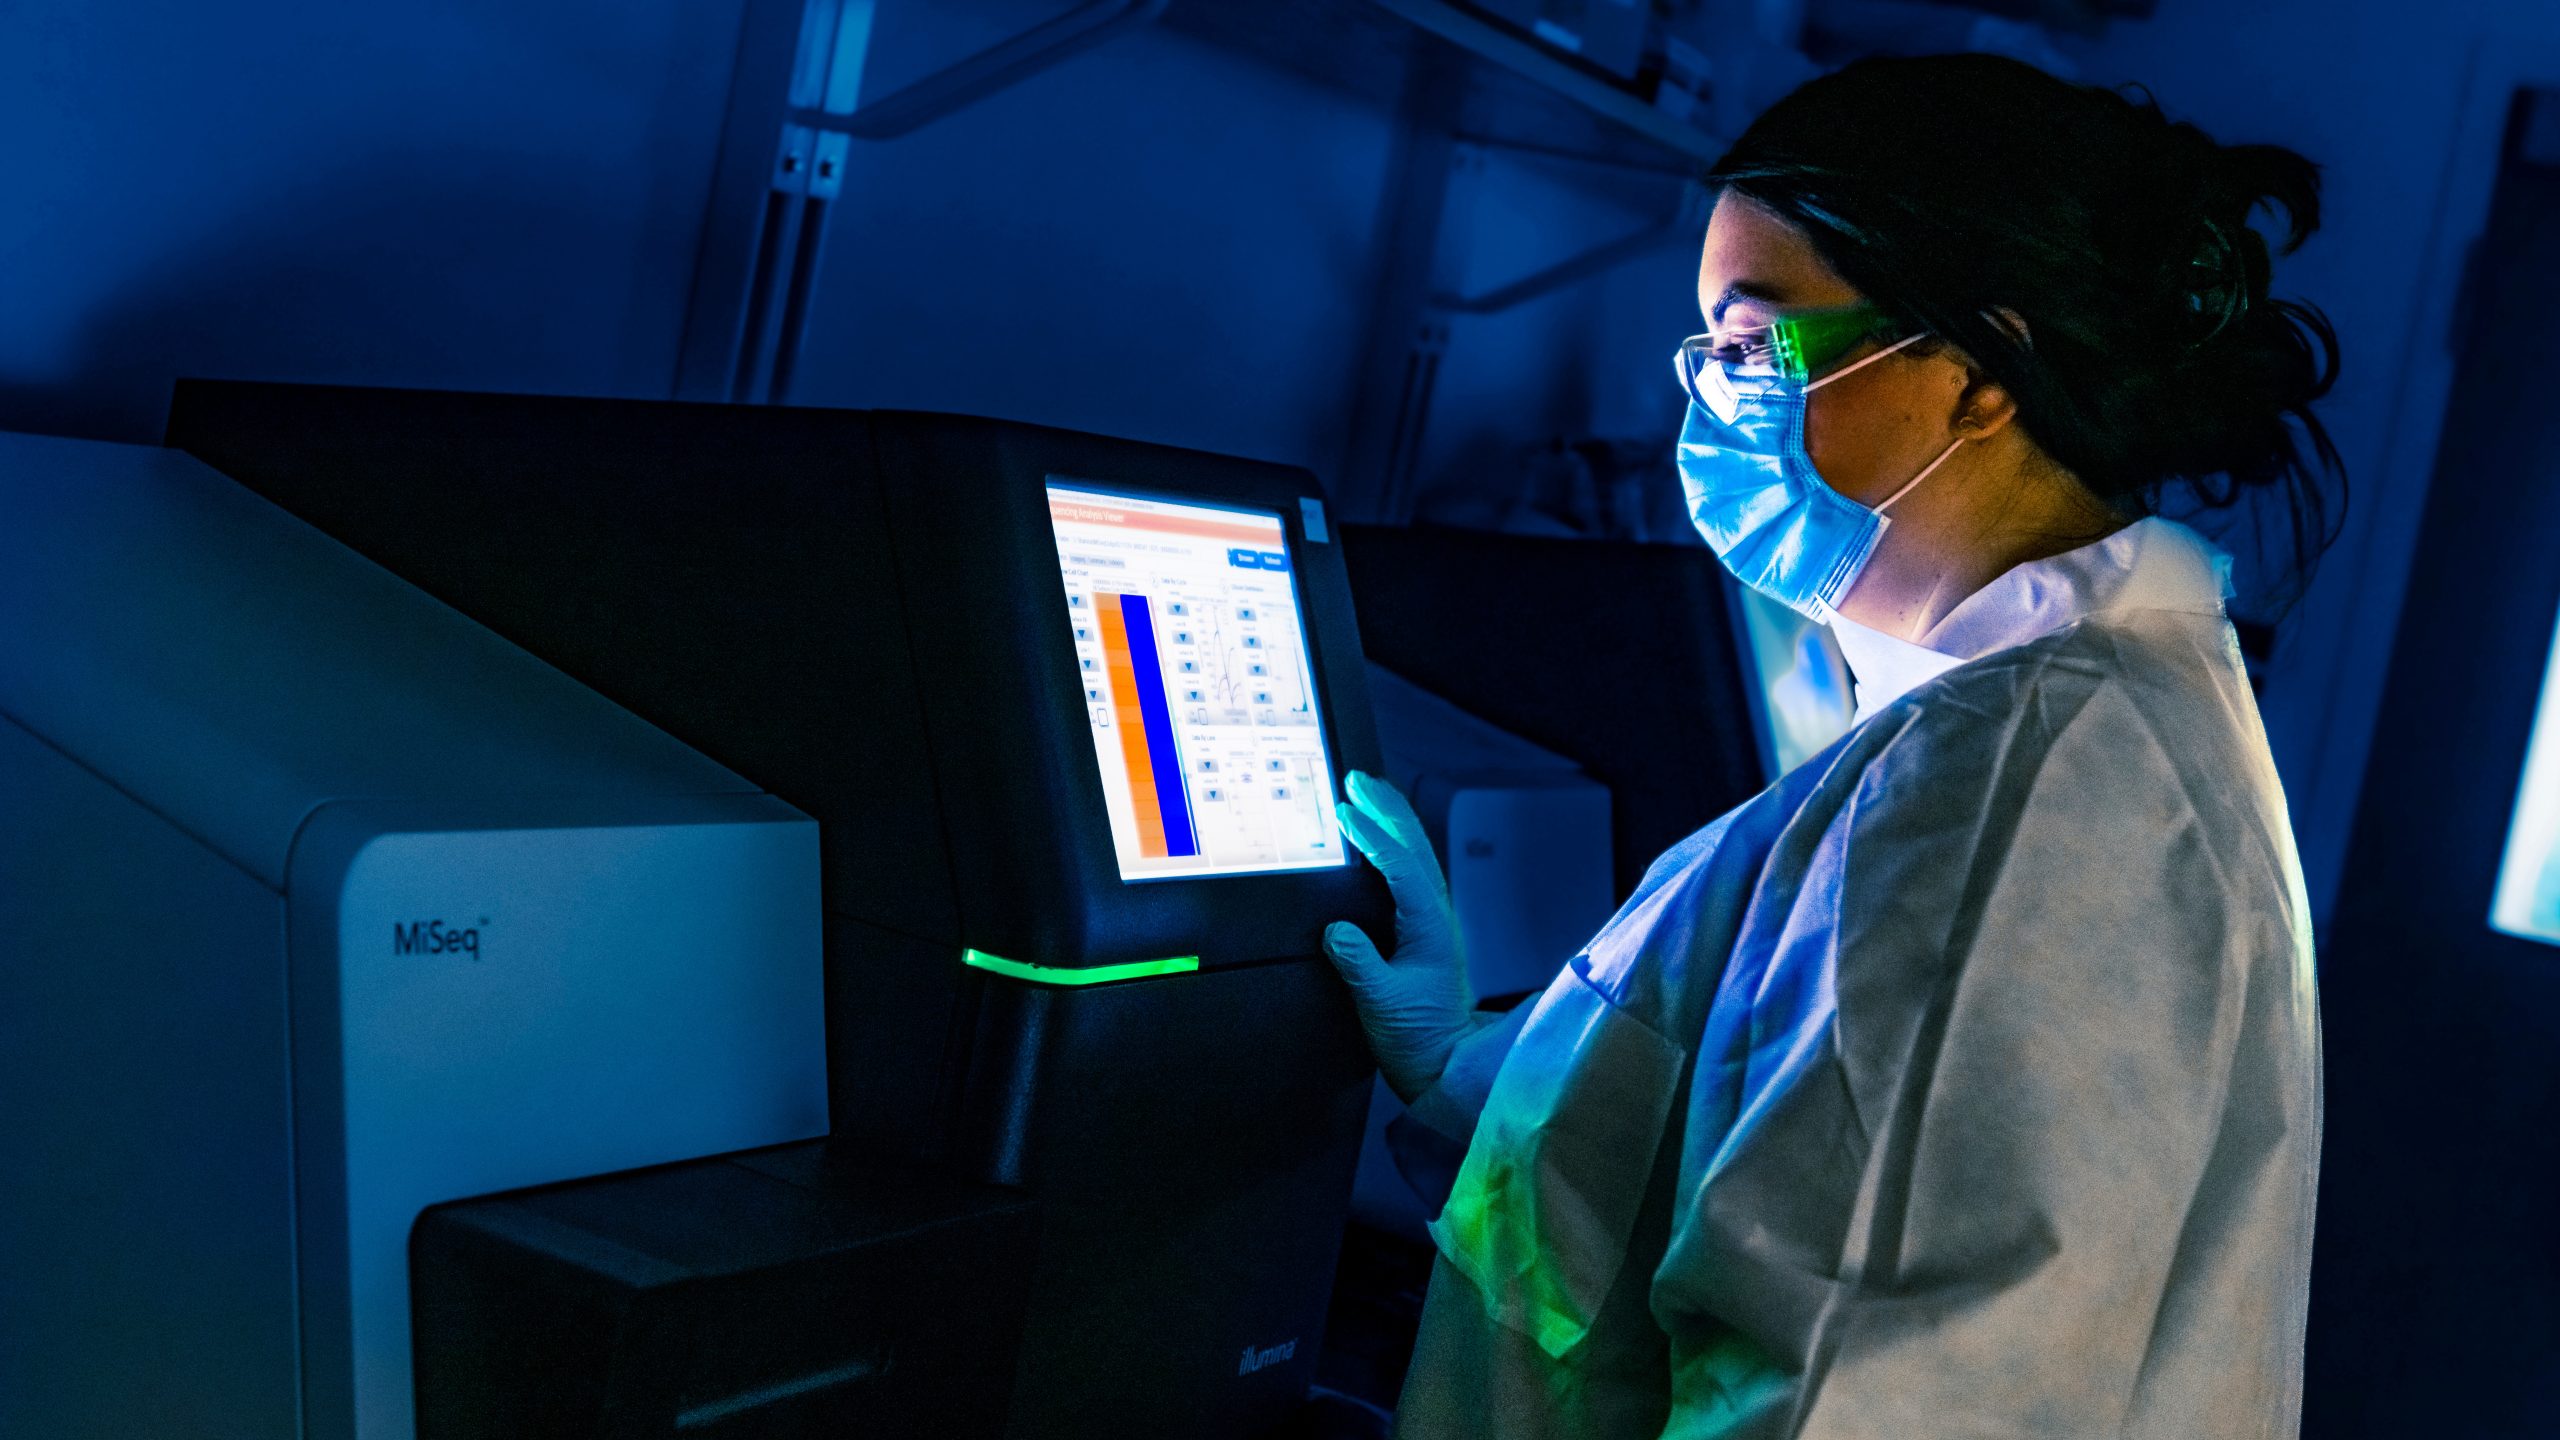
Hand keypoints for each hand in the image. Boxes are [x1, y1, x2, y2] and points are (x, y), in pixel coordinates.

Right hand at [1324, 769, 1474, 1103]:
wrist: (1446, 1063)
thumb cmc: (1419, 1039)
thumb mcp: (1381, 1005)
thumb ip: (1359, 966)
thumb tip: (1337, 932)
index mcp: (1429, 927)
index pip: (1401, 866)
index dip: (1373, 836)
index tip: (1346, 812)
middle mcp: (1436, 917)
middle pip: (1414, 848)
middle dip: (1386, 809)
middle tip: (1358, 779)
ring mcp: (1433, 922)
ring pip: (1414, 856)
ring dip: (1391, 822)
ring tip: (1366, 794)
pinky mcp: (1424, 932)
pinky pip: (1408, 875)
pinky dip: (1392, 849)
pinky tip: (1377, 844)